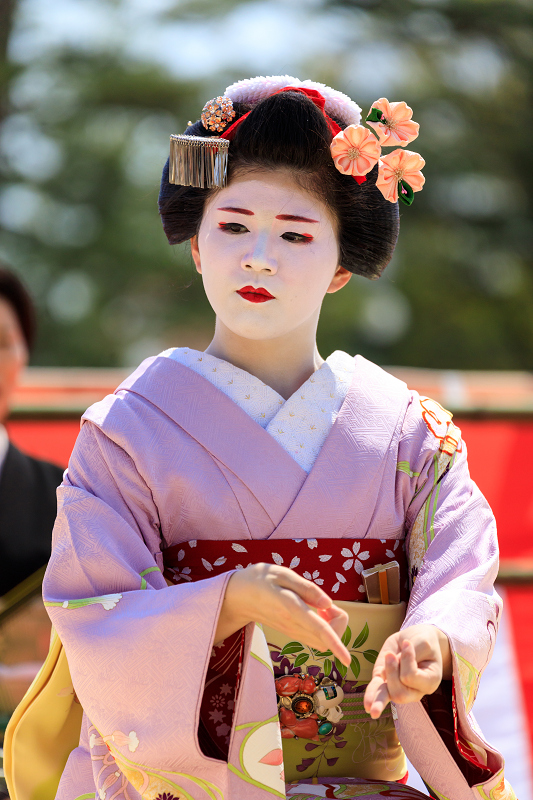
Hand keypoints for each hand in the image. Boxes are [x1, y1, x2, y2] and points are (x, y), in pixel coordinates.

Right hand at [215, 563, 350, 666]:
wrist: (239, 596)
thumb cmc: (261, 579)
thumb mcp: (282, 574)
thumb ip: (307, 588)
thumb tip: (329, 604)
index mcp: (292, 608)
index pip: (318, 629)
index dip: (335, 643)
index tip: (347, 660)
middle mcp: (293, 625)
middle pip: (326, 638)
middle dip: (338, 622)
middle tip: (325, 602)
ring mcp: (292, 632)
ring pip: (322, 640)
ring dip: (331, 625)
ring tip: (317, 604)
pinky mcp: (292, 633)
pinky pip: (315, 637)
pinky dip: (323, 626)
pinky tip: (313, 610)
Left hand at [364, 624, 451, 718]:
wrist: (415, 639)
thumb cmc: (423, 641)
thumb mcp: (422, 643)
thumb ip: (408, 654)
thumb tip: (388, 664)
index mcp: (429, 681)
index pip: (411, 677)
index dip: (406, 659)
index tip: (407, 643)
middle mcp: (416, 690)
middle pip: (400, 693)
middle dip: (392, 672)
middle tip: (391, 654)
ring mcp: (400, 688)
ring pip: (389, 695)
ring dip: (379, 691)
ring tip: (376, 684)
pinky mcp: (386, 681)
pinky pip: (378, 691)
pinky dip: (372, 697)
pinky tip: (367, 706)